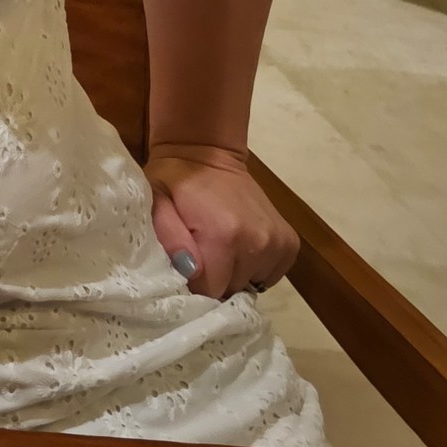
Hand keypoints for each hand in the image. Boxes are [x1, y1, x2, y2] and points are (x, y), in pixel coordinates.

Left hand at [145, 144, 298, 299]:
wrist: (208, 154)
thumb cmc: (174, 181)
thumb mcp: (156, 203)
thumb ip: (169, 238)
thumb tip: (190, 272)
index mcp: (224, 235)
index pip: (210, 291)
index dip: (193, 285)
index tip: (184, 268)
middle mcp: (258, 242)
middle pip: (231, 289)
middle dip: (213, 278)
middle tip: (199, 251)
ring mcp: (278, 243)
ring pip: (250, 284)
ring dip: (234, 273)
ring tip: (218, 246)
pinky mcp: (290, 243)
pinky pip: (269, 275)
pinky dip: (253, 267)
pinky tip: (238, 246)